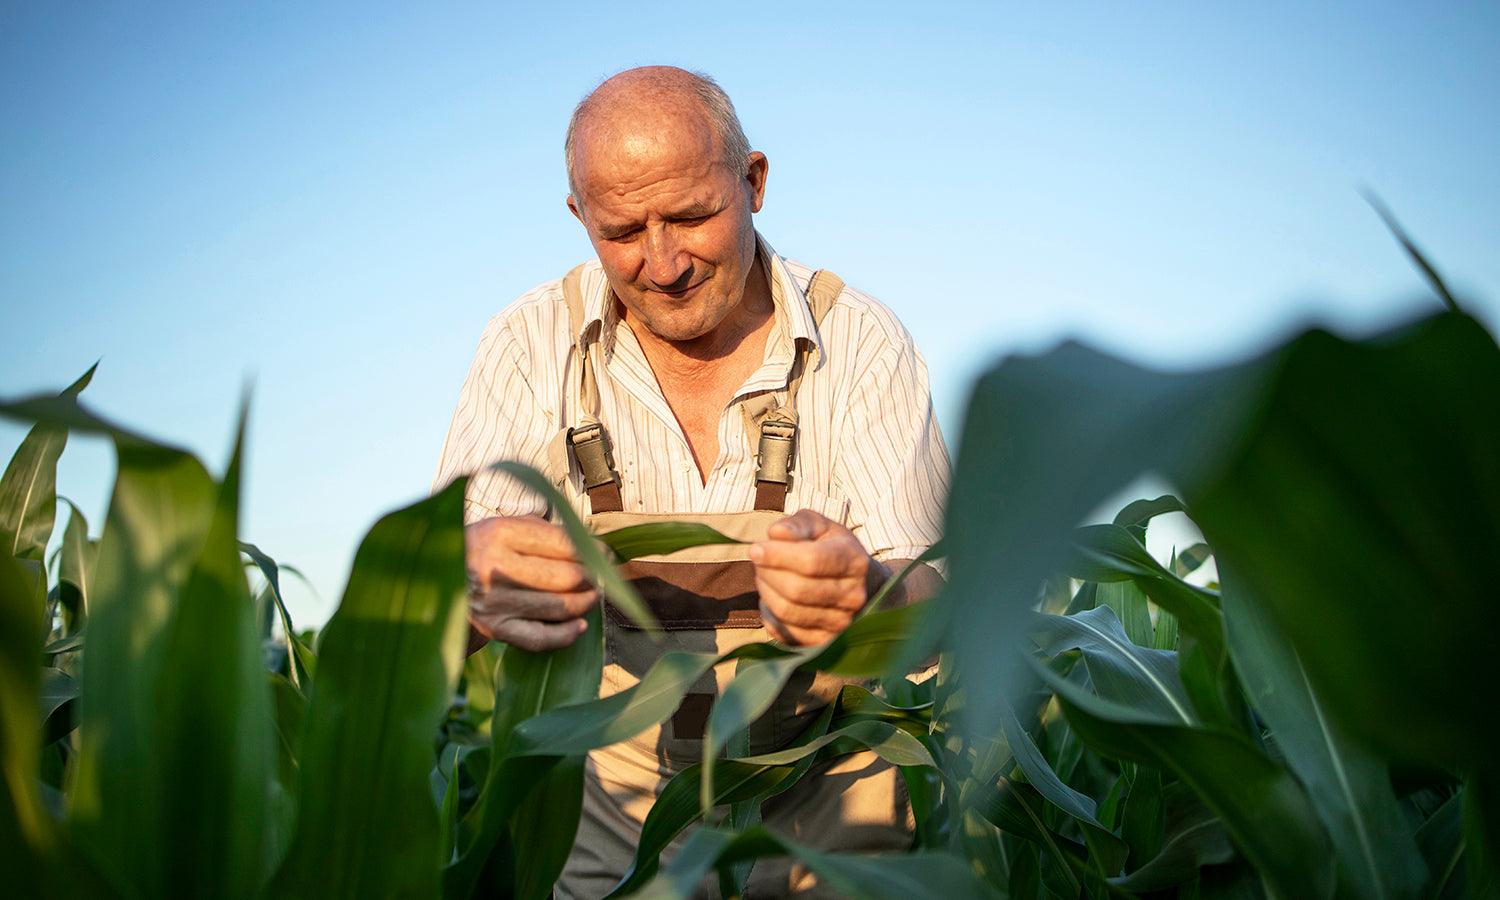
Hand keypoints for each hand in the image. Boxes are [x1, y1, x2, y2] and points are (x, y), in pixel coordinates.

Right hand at [465, 515, 596, 651]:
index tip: (607, 554)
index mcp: (499, 533)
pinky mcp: (494, 629)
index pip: (562, 543)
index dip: (592, 550)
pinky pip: (539, 638)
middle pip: (565, 576)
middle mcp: (495, 568)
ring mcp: (494, 602)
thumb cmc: (480, 549)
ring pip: (558, 607)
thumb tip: (591, 543)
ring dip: (585, 602)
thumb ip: (543, 530)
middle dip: (592, 577)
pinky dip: (566, 635)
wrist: (434, 579)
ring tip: (593, 595)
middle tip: (602, 576)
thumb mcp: (503, 526)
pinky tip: (580, 626)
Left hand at [748, 509, 886, 645]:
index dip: (778, 556)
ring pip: (788, 612)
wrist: (864, 585)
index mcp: (854, 561)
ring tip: (765, 577)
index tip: (755, 549)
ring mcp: (841, 623)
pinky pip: (785, 633)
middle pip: (796, 589)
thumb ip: (798, 524)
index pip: (812, 561)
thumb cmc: (834, 549)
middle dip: (767, 573)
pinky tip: (772, 599)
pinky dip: (770, 615)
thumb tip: (776, 534)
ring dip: (766, 592)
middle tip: (759, 561)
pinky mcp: (825, 642)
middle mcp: (853, 596)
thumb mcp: (820, 526)